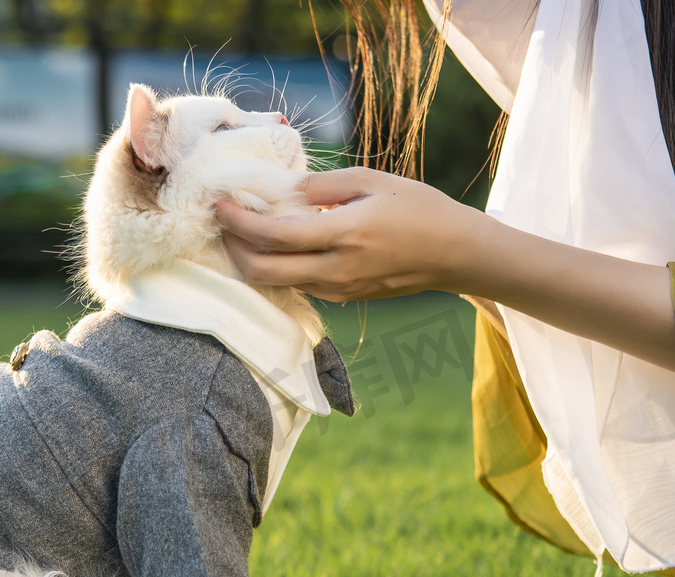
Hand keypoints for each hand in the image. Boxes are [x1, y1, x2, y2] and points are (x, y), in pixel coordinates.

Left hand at [215, 167, 488, 301]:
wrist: (456, 254)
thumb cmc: (420, 209)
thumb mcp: (372, 180)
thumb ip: (321, 185)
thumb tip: (281, 189)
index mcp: (342, 234)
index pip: (272, 235)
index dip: (237, 221)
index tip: (218, 203)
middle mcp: (335, 270)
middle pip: (263, 272)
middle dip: (233, 248)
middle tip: (224, 221)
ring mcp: (340, 290)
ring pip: (278, 283)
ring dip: (253, 259)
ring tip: (246, 230)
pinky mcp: (345, 298)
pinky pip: (299, 285)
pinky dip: (278, 267)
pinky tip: (280, 244)